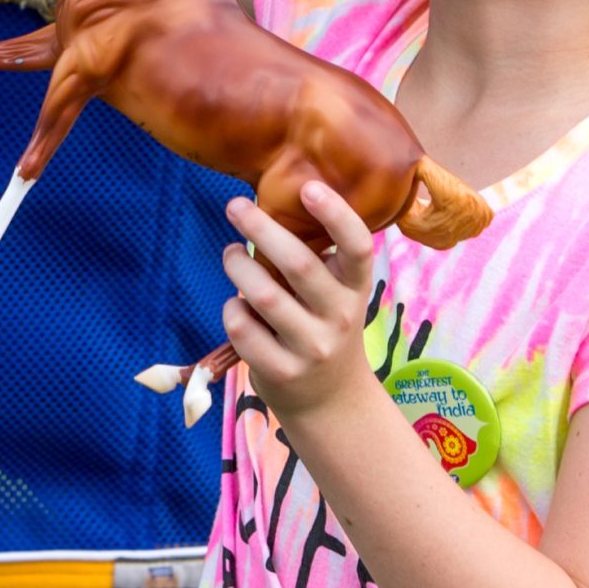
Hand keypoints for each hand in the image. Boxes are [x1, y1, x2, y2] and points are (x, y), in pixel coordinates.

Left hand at [222, 181, 376, 425]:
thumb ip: (317, 258)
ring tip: (231, 254)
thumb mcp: (337, 294)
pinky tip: (236, 304)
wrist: (332, 400)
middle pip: (299, 264)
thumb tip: (271, 203)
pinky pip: (243, 329)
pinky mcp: (282, 372)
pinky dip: (232, 309)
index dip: (336, 214)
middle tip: (235, 206)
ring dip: (238, 266)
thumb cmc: (326, 326)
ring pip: (263, 295)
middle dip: (260, 228)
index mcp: (356, 287)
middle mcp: (340, 316)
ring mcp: (312, 348)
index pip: (357, 247)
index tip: (309, 187)